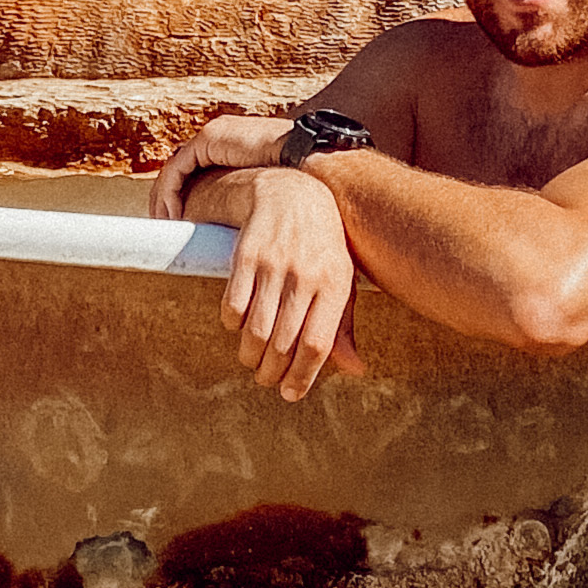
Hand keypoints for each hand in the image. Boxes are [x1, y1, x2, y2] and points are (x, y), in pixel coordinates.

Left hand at [148, 111, 290, 218]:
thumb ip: (248, 202)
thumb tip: (244, 231)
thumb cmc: (295, 179)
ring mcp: (210, 136)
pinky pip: (177, 169)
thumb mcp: (265, 192)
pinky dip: (171, 192)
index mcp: (228, 147)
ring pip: (174, 171)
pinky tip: (175, 214)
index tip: (180, 221)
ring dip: (165, 199)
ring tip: (167, 224)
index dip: (183, 196)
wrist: (306, 156)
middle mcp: (216, 137)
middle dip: (167, 199)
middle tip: (166, 224)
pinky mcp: (208, 139)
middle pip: (179, 170)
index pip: (193, 172)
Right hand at [211, 164, 364, 402]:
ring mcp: (274, 263)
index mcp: (335, 284)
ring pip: (256, 329)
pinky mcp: (246, 253)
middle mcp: (306, 274)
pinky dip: (232, 325)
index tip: (290, 394)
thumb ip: (344, 326)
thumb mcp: (341, 281)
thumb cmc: (322, 247)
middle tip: (265, 379)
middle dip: (271, 371)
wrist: (292, 193)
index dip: (302, 376)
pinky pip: (233, 305)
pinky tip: (238, 327)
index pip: (317, 344)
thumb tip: (355, 370)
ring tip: (251, 360)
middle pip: (284, 342)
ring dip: (250, 355)